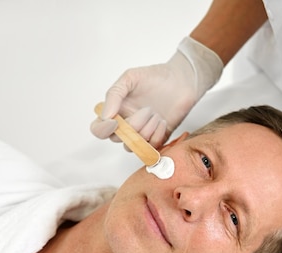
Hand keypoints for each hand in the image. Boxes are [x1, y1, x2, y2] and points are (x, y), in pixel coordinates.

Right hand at [90, 37, 222, 148]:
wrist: (182, 81)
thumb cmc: (156, 77)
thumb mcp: (130, 78)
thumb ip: (114, 95)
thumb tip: (105, 116)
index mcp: (116, 110)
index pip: (99, 129)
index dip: (103, 130)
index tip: (116, 121)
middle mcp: (127, 124)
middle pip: (117, 139)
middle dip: (132, 126)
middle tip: (147, 110)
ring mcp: (142, 133)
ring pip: (134, 145)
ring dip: (146, 130)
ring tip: (157, 114)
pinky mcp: (158, 139)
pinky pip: (151, 148)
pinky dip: (157, 135)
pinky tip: (164, 121)